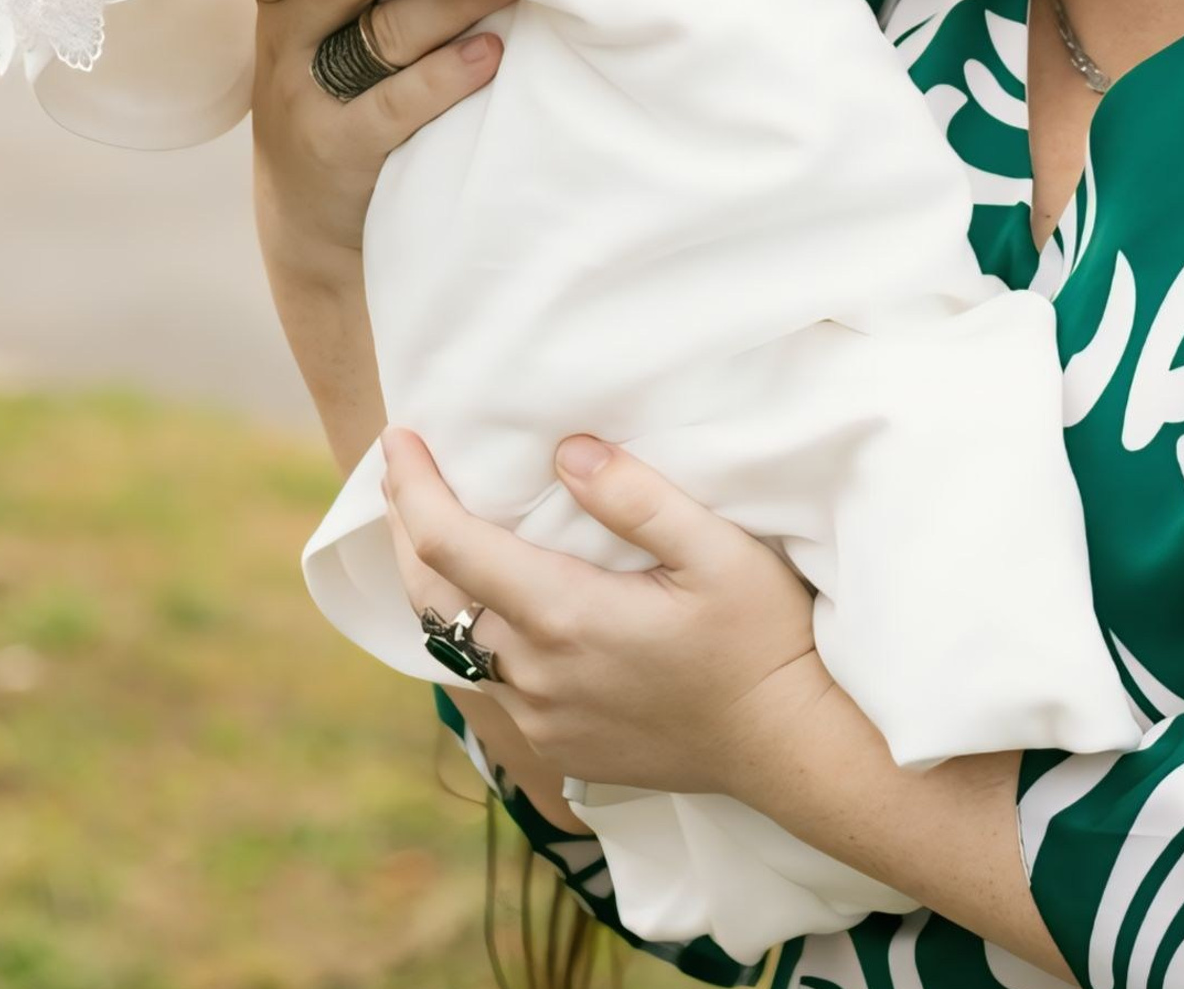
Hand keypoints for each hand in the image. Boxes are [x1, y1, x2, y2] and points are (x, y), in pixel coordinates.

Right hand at [234, 0, 511, 265]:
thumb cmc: (338, 104)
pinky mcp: (336, 147)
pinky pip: (394, 104)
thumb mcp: (324, 35)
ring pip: (384, 30)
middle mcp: (291, 34)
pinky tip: (491, 55)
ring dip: (456, 0)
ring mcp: (307, 92)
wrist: (307, 226)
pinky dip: (447, 77)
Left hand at [381, 427, 830, 803]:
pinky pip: (486, 678)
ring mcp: (540, 717)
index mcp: (568, 617)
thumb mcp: (719, 550)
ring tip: (426, 522)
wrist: (786, 746)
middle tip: (397, 468)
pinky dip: (466, 627)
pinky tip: (482, 598)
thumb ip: (638, 497)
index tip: (399, 437)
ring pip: (450, 643)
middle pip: (431, 597)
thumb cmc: (762, 639)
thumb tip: (565, 451)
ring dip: (431, 580)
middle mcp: (536, 674)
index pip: (452, 547)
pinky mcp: (554, 743)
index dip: (413, 488)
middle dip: (403, 526)